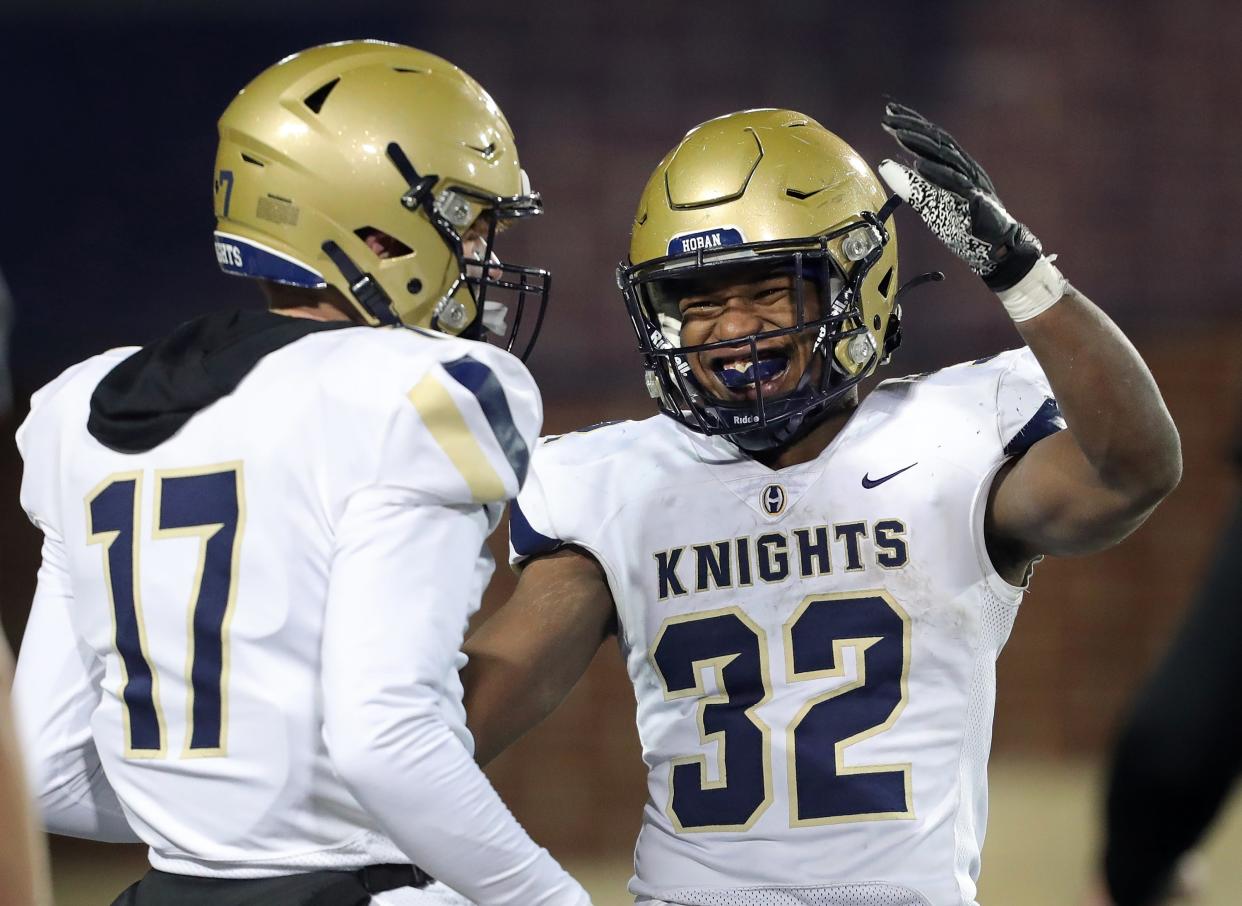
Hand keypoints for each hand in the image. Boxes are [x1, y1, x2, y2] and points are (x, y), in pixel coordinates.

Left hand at [878, 101, 1042, 291]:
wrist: (997, 249)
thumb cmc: (966, 226)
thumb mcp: (932, 205)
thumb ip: (913, 186)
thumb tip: (888, 166)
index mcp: (957, 168)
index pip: (933, 140)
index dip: (912, 125)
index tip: (890, 114)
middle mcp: (966, 169)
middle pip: (938, 141)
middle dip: (913, 126)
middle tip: (889, 115)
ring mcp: (973, 182)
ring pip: (946, 156)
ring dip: (921, 143)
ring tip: (898, 133)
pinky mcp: (977, 200)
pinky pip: (956, 183)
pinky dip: (938, 173)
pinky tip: (919, 165)